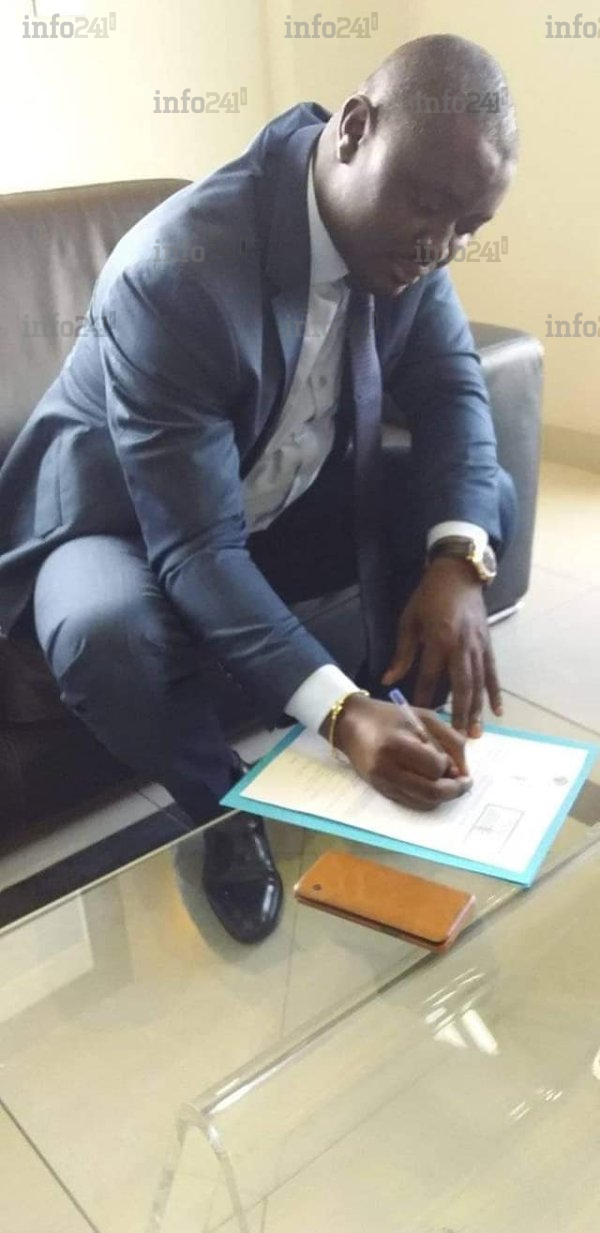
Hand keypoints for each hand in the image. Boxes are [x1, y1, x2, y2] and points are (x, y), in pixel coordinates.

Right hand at [322, 694, 470, 811]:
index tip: (451, 760)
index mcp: (397, 745)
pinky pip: (412, 803)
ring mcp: (382, 783)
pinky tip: (431, 784)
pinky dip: (427, 798)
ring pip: (423, 802)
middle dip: (454, 790)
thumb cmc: (390, 717)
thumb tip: (464, 771)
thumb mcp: (425, 718)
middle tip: (465, 783)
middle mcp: (387, 769)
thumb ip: (451, 740)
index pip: (435, 767)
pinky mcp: (380, 791)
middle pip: (431, 792)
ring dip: (442, 796)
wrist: (351, 724)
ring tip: (448, 781)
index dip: (449, 766)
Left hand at [381, 557, 502, 737]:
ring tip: (477, 733)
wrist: (457, 575)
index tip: (420, 719)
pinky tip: (497, 711)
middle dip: (460, 713)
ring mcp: (478, 647)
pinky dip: (495, 692)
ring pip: (479, 683)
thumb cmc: (428, 598)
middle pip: (461, 686)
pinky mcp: (488, 645)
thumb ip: (402, 653)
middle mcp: (461, 647)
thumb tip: (389, 680)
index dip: (424, 698)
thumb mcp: (409, 621)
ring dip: (478, 710)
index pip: (429, 677)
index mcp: (438, 640)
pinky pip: (492, 673)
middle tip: (458, 739)